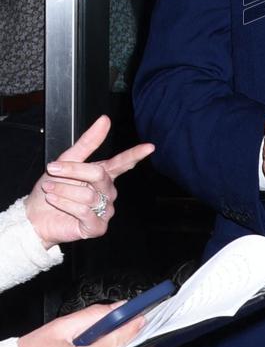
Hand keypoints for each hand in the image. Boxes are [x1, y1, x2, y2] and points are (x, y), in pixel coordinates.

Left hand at [25, 115, 154, 248]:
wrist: (34, 216)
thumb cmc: (51, 189)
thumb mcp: (66, 161)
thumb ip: (88, 142)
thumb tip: (105, 119)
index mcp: (103, 175)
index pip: (123, 163)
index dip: (136, 155)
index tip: (150, 147)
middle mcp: (107, 192)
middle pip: (99, 175)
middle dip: (73, 171)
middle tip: (52, 169)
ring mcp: (104, 210)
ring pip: (89, 195)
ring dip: (63, 190)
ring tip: (50, 190)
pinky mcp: (97, 227)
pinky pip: (84, 211)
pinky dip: (65, 204)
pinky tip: (55, 201)